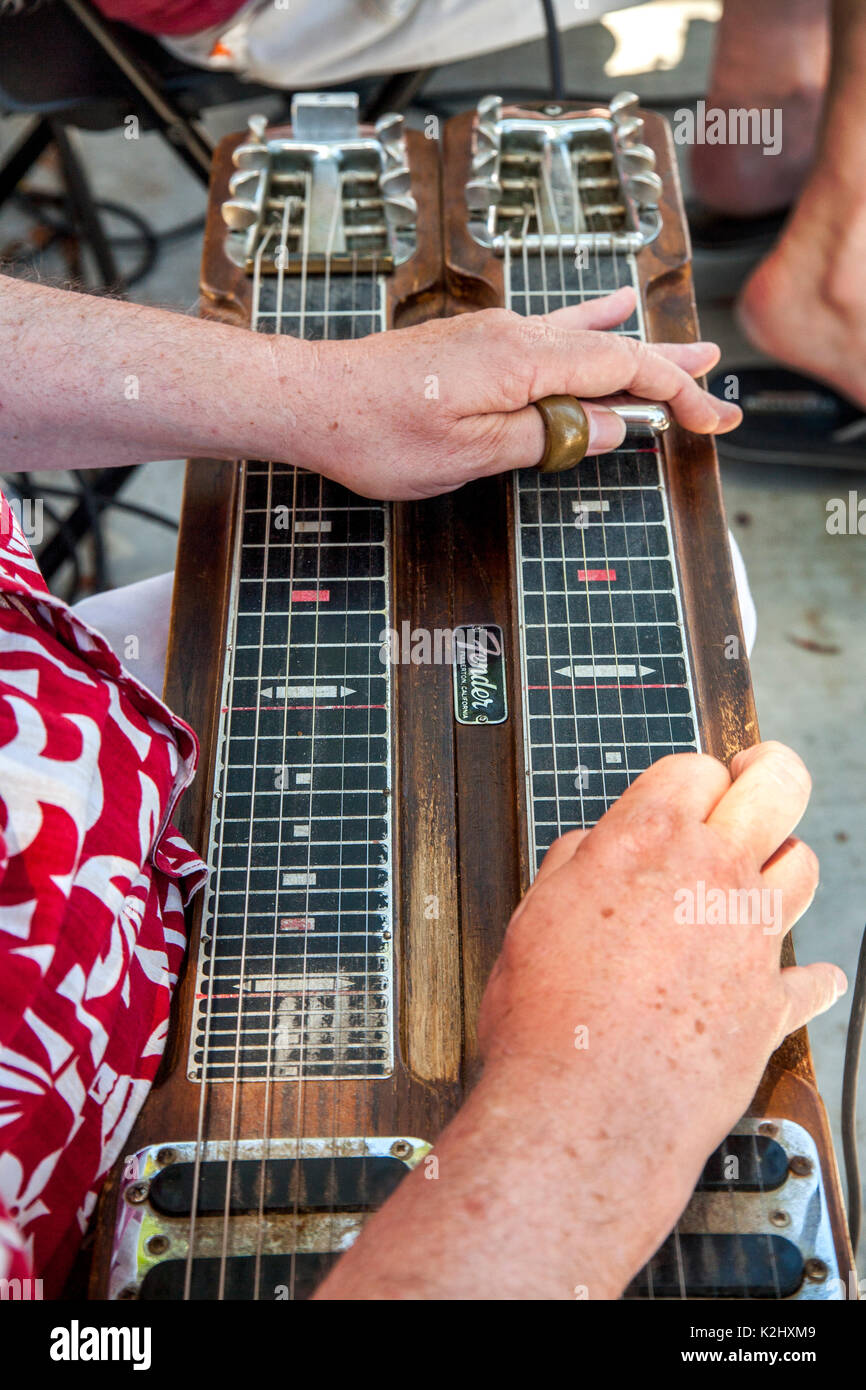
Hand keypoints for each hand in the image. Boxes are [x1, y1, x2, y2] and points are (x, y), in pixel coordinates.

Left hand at [284, 287, 741, 498]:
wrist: (311, 402)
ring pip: (586, 339)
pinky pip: (552, 330)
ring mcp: (495, 334)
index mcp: (522, 360)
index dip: (673, 394)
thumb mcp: (470, 453)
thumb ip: (546, 436)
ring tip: (691, 354)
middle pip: (613, 349)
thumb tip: (607, 428)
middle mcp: (515, 335)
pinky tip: (613, 307)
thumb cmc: (375, 433)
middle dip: (671, 375)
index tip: (710, 421)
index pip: (622, 369)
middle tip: (718, 393)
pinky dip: (592, 325)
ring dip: (640, 349)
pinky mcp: (477, 342)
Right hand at [477, 741, 845, 1263]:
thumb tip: (590, 851)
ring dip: (785, 861)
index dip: (690, 776)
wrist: (585, 1110)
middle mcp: (714, 876)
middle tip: (759, 777)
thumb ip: (574, 868)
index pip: (695, 767)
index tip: (686, 789)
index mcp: (649, 841)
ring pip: (805, 865)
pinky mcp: (772, 1002)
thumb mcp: (534, 918)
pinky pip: (813, 978)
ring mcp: (753, 937)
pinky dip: (807, 976)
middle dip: (770, 773)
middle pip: (778, 786)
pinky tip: (797, 977)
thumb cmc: (549, 1019)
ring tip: (764, 870)